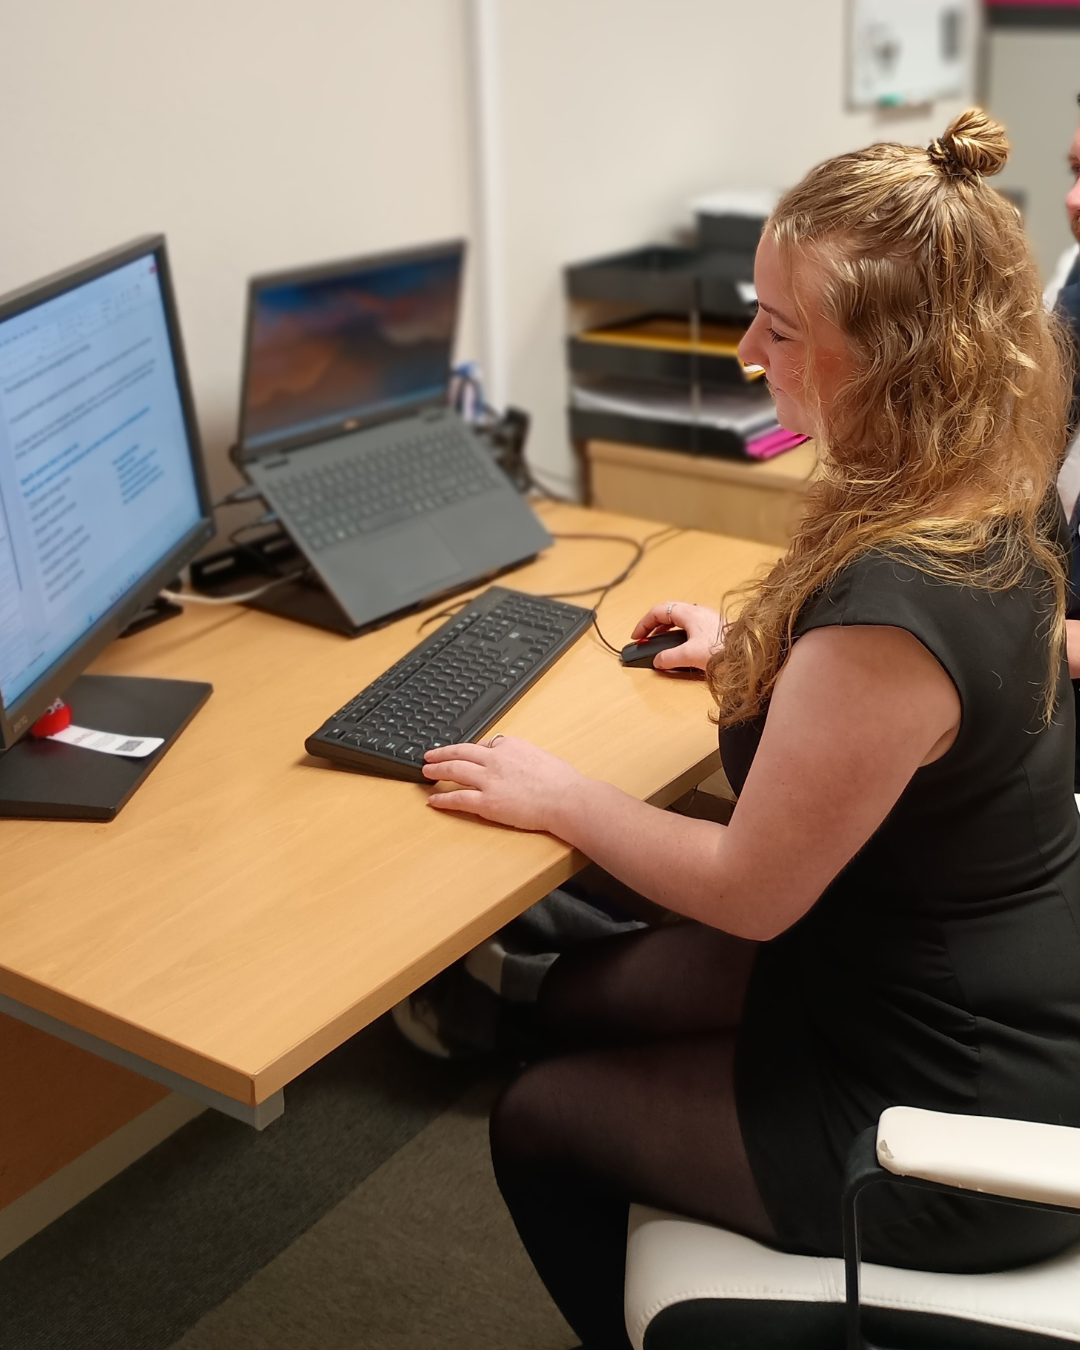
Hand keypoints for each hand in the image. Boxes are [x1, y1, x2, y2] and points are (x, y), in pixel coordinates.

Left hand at [422, 735, 584, 831]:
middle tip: (429, 755)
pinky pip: (458, 798)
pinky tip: (433, 800)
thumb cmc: (561, 782)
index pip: (483, 744)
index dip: (470, 750)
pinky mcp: (486, 802)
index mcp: (510, 746)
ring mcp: (488, 780)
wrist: (566, 798)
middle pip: (461, 752)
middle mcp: (495, 759)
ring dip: (437, 770)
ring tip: (426, 771)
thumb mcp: (541, 756)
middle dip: (442, 753)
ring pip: (454, 770)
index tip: (463, 753)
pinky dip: (442, 798)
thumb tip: (520, 762)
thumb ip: (524, 757)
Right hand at [630, 601, 725, 670]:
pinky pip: (689, 627)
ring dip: (665, 631)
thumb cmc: (723, 649)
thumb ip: (669, 658)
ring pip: (679, 620)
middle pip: (668, 613)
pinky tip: (680, 648)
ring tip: (659, 644)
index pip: (658, 611)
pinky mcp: (713, 630)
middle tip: (645, 639)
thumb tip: (658, 660)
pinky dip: (678, 635)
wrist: (748, 654)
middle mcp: (697, 612)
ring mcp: (706, 620)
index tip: (636, 636)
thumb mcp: (689, 655)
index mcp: (689, 613)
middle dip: (653, 626)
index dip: (644, 623)